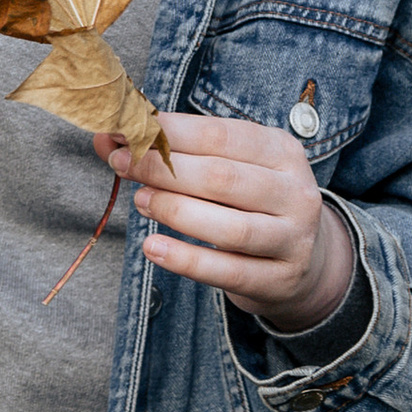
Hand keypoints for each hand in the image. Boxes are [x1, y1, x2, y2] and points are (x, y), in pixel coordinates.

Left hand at [96, 113, 355, 331]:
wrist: (305, 260)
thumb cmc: (250, 202)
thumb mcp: (225, 166)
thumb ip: (172, 151)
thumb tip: (105, 138)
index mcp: (281, 150)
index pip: (220, 134)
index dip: (169, 133)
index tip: (126, 132)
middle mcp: (295, 192)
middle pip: (222, 178)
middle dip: (163, 169)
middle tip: (122, 165)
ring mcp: (292, 238)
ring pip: (231, 227)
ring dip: (176, 212)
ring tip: (141, 202)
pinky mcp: (280, 279)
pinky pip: (228, 271)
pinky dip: (186, 260)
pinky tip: (152, 248)